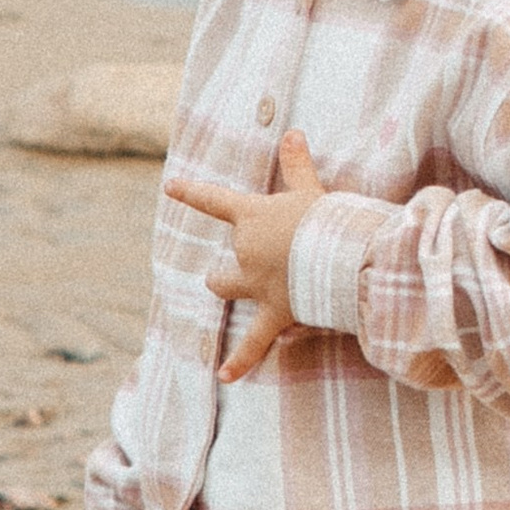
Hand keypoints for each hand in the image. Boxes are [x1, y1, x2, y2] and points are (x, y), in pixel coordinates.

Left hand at [163, 132, 324, 382]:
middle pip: (224, 256)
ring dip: (227, 287)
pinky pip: (254, 342)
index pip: (214, 201)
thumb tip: (291, 132)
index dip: (191, 193)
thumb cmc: (326, 219)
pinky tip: (224, 377)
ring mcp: (257, 284)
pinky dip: (240, 361)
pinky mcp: (275, 312)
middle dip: (226, 263)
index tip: (170, 187)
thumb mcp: (309, 189)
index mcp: (252, 218)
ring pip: (228, 287)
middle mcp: (247, 251)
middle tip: (230, 265)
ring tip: (223, 289)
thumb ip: (296, 163)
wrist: (339, 257)